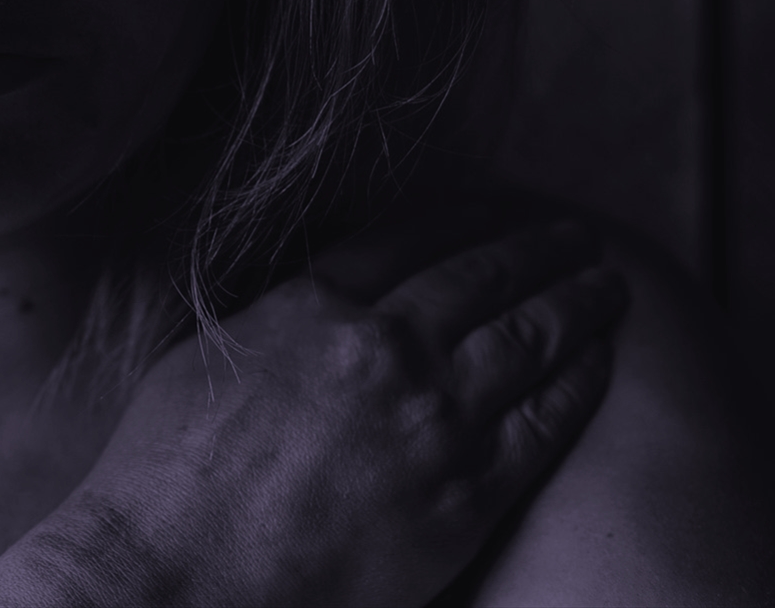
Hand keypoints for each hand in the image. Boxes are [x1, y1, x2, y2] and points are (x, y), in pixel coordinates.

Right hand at [0, 218, 625, 607]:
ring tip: (608, 286)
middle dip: (542, 248)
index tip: (502, 204)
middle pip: (486, 276)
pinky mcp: (464, 496)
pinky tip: (600, 363)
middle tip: (580, 236)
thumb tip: (315, 299)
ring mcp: (431, 420)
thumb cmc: (166, 476)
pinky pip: (543, 424)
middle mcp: (383, 347)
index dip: (470, 214)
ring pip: (529, 338)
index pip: (413, 234)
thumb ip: (278, 317)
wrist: (181, 577)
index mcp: (314, 304)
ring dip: (578, 303)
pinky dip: (579, 383)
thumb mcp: (207, 355)